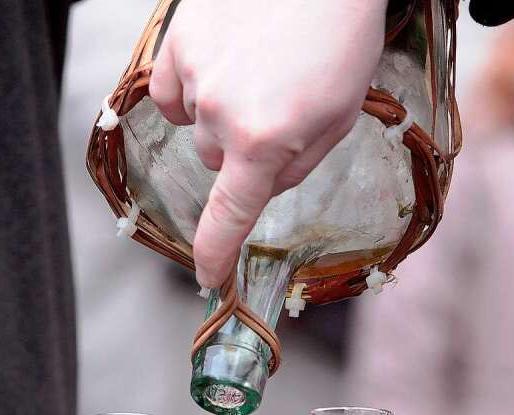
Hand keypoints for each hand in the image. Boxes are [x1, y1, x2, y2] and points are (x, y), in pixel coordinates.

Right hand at [149, 0, 387, 286]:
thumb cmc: (340, 38)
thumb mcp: (338, 116)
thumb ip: (295, 165)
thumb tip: (260, 187)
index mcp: (266, 140)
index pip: (231, 214)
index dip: (216, 251)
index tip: (206, 276)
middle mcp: (222, 115)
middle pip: (217, 163)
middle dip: (243, 148)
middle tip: (277, 105)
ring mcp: (194, 77)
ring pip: (196, 126)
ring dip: (220, 112)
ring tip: (257, 69)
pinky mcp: (177, 43)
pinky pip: (172, 93)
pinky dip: (191, 87)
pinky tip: (223, 61)